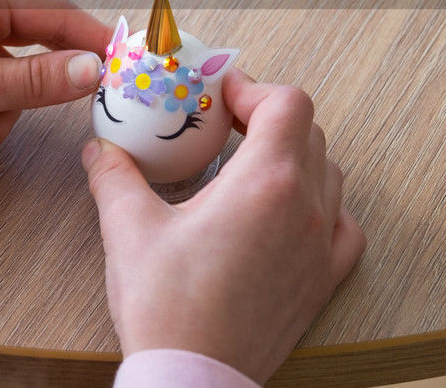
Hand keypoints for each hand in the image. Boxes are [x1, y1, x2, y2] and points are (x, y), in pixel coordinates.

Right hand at [83, 69, 364, 383]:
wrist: (193, 378)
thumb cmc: (168, 309)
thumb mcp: (128, 229)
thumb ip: (114, 175)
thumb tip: (100, 148)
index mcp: (264, 183)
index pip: (286, 103)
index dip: (252, 88)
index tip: (219, 96)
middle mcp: (305, 208)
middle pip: (308, 130)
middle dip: (267, 116)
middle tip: (225, 124)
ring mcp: (321, 246)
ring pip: (329, 173)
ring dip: (294, 156)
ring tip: (249, 165)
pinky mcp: (323, 281)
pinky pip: (345, 224)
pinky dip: (323, 206)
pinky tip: (290, 213)